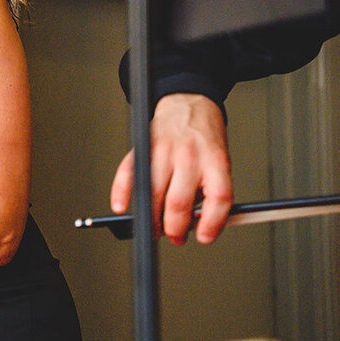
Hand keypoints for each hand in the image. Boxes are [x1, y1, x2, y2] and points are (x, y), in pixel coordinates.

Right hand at [111, 93, 232, 244]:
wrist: (189, 103)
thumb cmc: (204, 137)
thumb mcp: (219, 162)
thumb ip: (210, 190)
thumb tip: (196, 221)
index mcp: (214, 160)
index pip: (218, 198)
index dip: (212, 223)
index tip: (204, 237)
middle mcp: (189, 156)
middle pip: (179, 201)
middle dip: (174, 228)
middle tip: (174, 236)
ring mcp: (163, 151)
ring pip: (153, 193)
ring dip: (151, 218)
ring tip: (154, 228)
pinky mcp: (143, 147)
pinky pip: (128, 173)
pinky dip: (121, 193)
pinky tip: (122, 206)